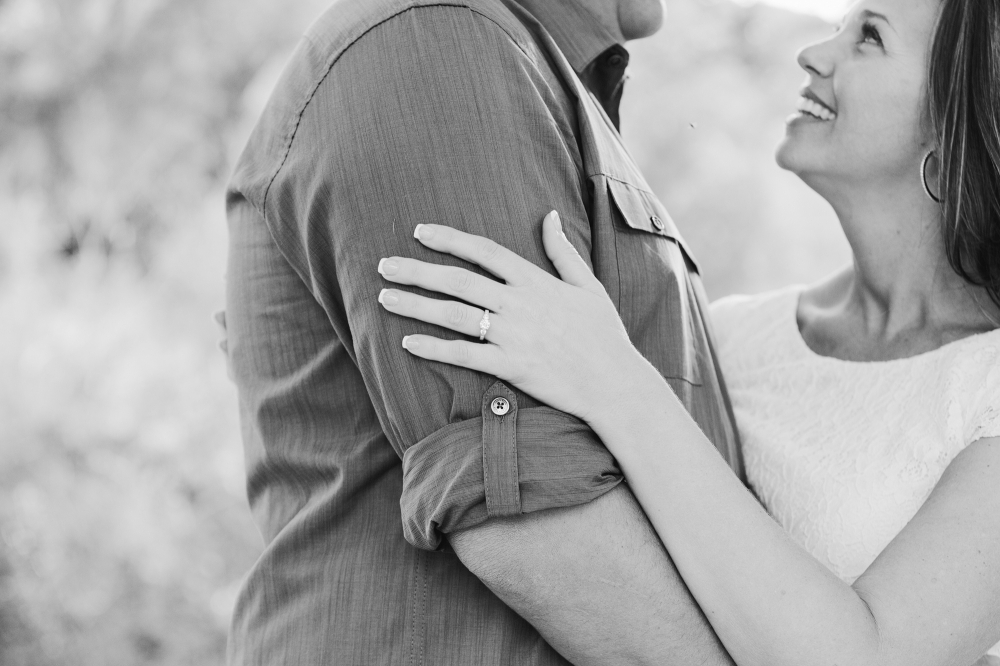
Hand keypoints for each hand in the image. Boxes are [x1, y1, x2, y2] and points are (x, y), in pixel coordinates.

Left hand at [376, 211, 647, 423]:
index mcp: (536, 281)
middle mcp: (519, 304)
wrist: (615, 382)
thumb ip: (563, 250)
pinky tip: (409, 343)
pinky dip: (435, 348)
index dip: (449, 239)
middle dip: (418, 271)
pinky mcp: (510, 366)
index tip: (420, 232)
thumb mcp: (588, 284)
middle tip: (384, 266)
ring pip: (454, 315)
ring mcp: (513, 335)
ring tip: (385, 299)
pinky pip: (465, 355)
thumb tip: (549, 214)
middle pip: (458, 281)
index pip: (484, 251)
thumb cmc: (604, 334)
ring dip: (416, 305)